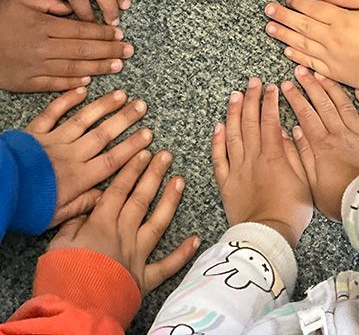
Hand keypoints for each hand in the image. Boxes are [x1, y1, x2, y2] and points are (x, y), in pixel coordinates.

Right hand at [0, 0, 132, 91]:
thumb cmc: (0, 19)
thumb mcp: (23, 1)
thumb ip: (51, 1)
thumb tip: (74, 6)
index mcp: (43, 26)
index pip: (81, 30)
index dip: (103, 33)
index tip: (119, 34)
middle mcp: (42, 48)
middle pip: (83, 51)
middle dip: (109, 51)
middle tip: (128, 51)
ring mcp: (35, 67)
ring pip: (74, 69)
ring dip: (99, 68)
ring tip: (118, 66)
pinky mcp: (27, 83)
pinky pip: (55, 84)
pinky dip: (73, 84)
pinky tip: (89, 81)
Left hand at [26, 88, 151, 225]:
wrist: (2, 190)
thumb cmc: (27, 206)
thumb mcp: (57, 215)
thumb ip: (83, 204)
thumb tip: (106, 196)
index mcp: (78, 178)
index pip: (112, 160)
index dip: (132, 147)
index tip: (148, 136)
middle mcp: (71, 155)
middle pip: (103, 135)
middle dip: (125, 120)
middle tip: (141, 106)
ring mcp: (53, 140)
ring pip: (83, 120)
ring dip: (104, 106)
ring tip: (121, 94)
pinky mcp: (35, 132)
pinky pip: (53, 113)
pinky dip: (68, 99)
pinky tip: (82, 89)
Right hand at [48, 150, 199, 294]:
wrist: (75, 310)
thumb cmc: (62, 276)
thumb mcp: (59, 243)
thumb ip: (75, 221)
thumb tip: (86, 205)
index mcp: (101, 224)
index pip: (119, 189)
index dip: (132, 169)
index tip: (143, 152)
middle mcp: (124, 235)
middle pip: (141, 199)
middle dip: (154, 175)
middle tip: (166, 156)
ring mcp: (137, 256)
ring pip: (158, 223)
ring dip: (170, 201)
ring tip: (180, 181)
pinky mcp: (144, 279)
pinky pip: (167, 265)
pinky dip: (183, 253)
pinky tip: (196, 239)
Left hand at [212, 78, 312, 247]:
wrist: (267, 237)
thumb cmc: (291, 212)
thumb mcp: (303, 181)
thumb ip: (293, 154)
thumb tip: (283, 131)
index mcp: (273, 156)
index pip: (269, 120)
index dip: (269, 102)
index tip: (271, 87)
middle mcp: (253, 157)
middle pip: (250, 121)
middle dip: (252, 99)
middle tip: (253, 83)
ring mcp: (237, 168)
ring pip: (233, 134)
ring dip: (234, 112)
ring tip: (235, 95)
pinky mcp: (226, 182)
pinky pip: (218, 157)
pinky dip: (217, 140)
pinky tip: (218, 126)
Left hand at [265, 0, 358, 91]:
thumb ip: (348, 7)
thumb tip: (330, 3)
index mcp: (342, 20)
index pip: (313, 8)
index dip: (298, 3)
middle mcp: (332, 37)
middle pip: (302, 24)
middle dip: (283, 16)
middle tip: (268, 10)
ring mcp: (331, 56)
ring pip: (301, 43)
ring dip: (284, 35)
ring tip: (270, 27)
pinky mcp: (333, 72)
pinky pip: (311, 63)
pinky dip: (297, 57)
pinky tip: (287, 51)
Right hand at [282, 67, 358, 220]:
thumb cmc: (340, 199)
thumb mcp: (312, 183)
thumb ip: (302, 155)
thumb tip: (294, 132)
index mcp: (322, 145)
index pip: (305, 115)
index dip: (295, 98)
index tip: (287, 85)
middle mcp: (340, 134)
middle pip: (323, 104)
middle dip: (310, 85)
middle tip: (301, 71)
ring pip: (344, 105)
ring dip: (332, 88)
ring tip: (322, 75)